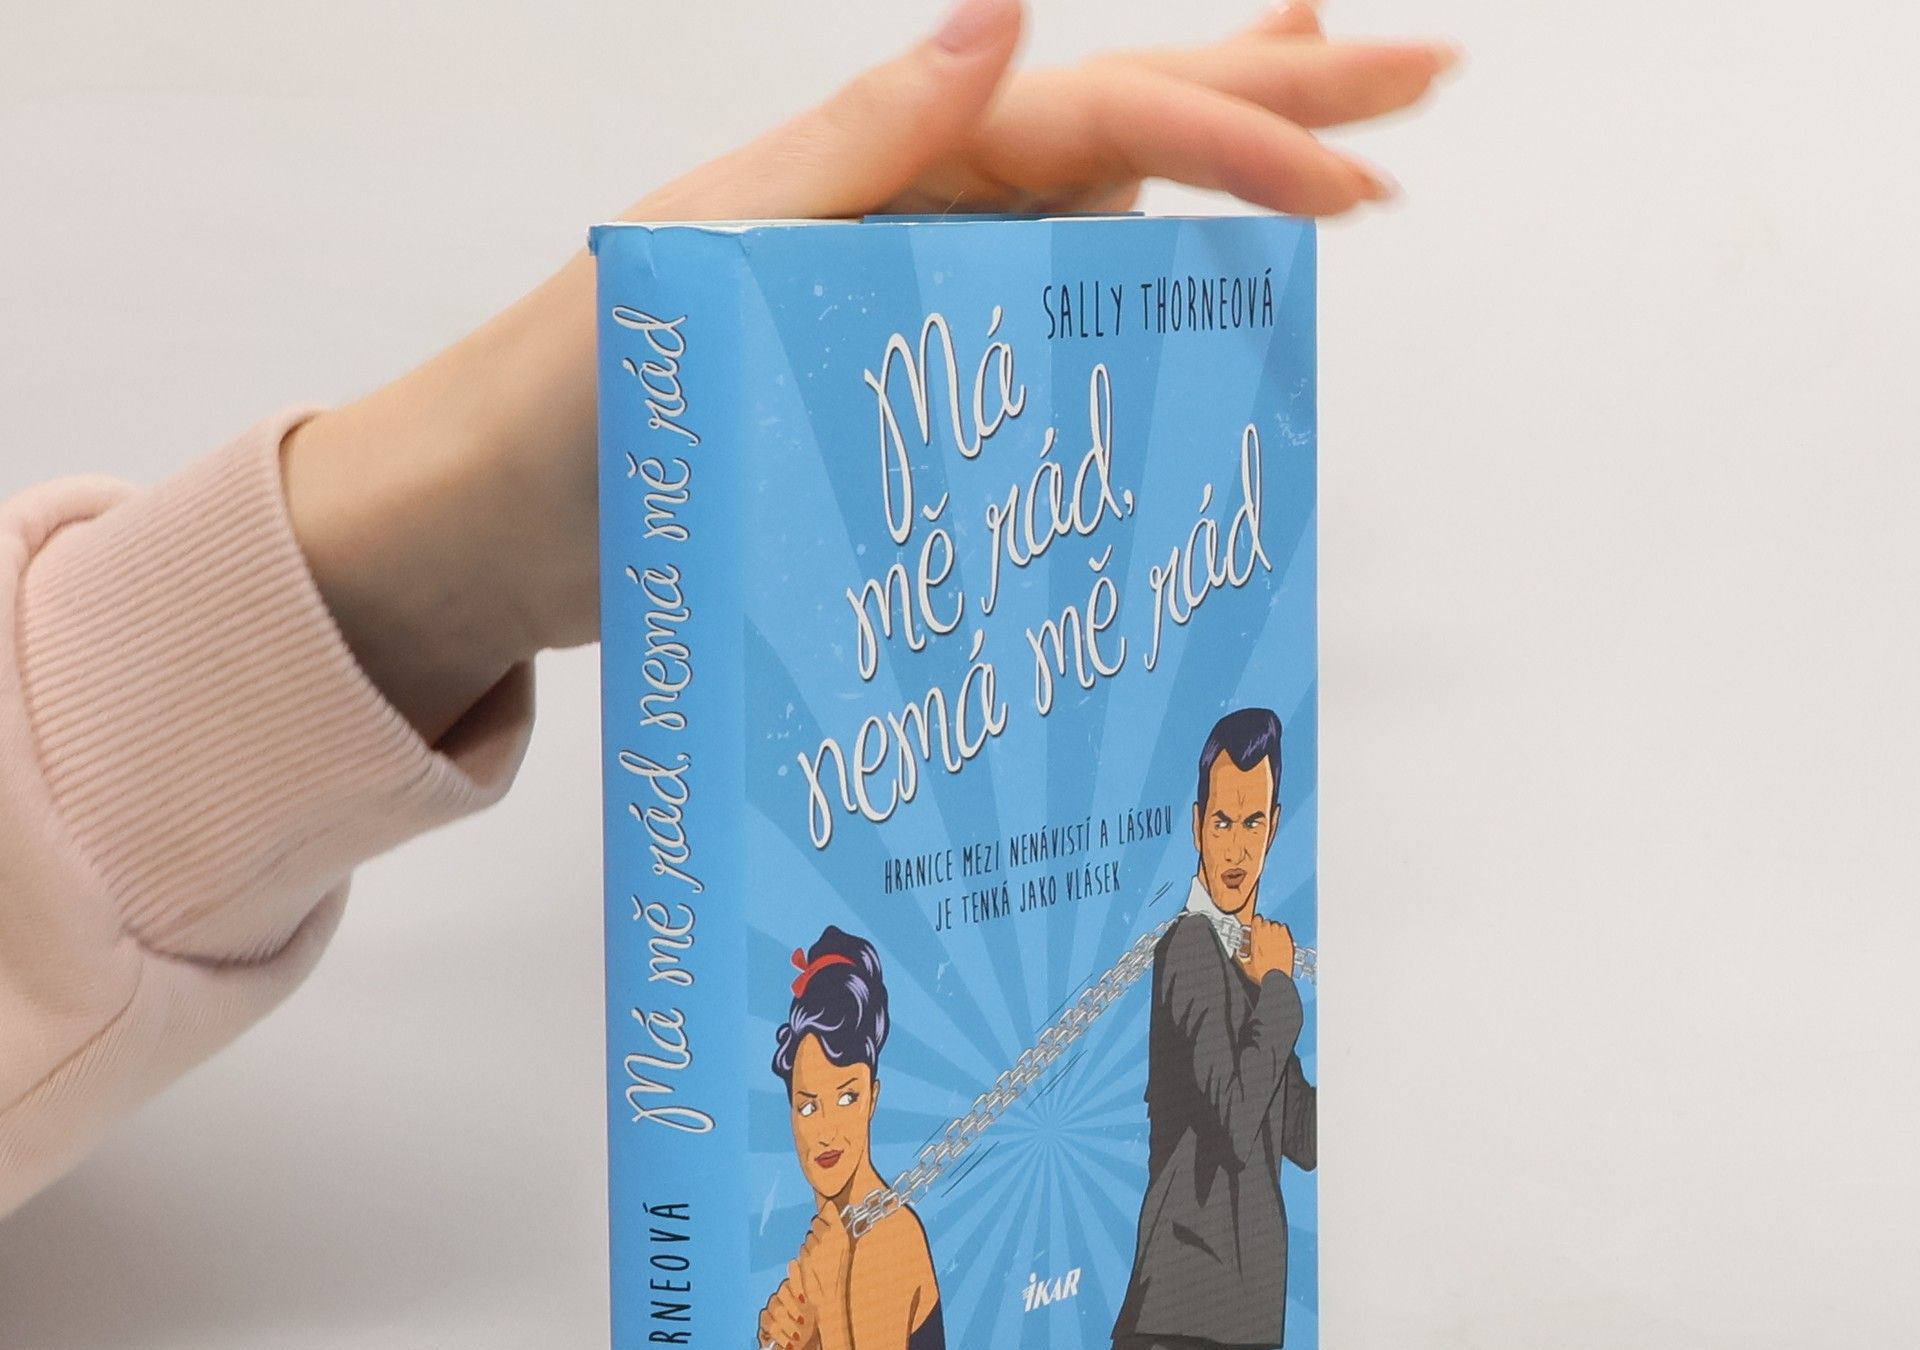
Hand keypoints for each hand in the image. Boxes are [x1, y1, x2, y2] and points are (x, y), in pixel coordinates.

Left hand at [281, 0, 1458, 740]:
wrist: (494, 530)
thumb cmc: (574, 397)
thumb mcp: (709, 255)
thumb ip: (864, 149)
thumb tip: (1012, 13)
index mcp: (888, 170)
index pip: (1100, 124)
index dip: (1238, 138)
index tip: (1359, 180)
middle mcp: (917, 222)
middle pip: (1131, 140)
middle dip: (1279, 107)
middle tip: (1419, 81)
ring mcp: (913, 307)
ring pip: (1100, 234)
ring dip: (1221, 196)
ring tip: (1334, 170)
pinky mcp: (896, 397)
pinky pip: (1039, 345)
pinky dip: (1126, 323)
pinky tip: (1186, 315)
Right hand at [758, 1267, 819, 1349]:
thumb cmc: (817, 1338)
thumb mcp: (823, 1319)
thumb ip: (819, 1297)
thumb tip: (816, 1270)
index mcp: (802, 1292)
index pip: (796, 1273)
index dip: (797, 1276)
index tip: (803, 1295)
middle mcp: (787, 1298)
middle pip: (783, 1291)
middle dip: (792, 1305)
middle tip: (802, 1320)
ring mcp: (774, 1311)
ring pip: (775, 1307)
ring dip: (786, 1322)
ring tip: (797, 1335)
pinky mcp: (765, 1326)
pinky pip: (767, 1322)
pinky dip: (778, 1333)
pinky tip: (788, 1343)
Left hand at [794, 1204, 853, 1309]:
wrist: (831, 1297)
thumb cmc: (839, 1273)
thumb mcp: (844, 1246)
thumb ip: (834, 1222)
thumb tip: (827, 1205)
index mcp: (841, 1232)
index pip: (823, 1215)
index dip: (825, 1224)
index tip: (829, 1234)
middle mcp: (828, 1237)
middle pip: (814, 1227)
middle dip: (818, 1237)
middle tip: (826, 1253)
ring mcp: (815, 1247)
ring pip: (807, 1240)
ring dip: (811, 1249)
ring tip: (821, 1263)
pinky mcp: (805, 1258)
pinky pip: (801, 1252)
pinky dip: (805, 1259)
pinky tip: (813, 1269)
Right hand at [1244, 917, 1295, 982]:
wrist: (1276, 979)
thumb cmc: (1263, 973)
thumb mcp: (1247, 967)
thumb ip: (1242, 958)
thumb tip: (1237, 956)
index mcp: (1257, 940)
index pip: (1256, 921)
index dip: (1256, 922)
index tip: (1256, 924)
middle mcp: (1268, 936)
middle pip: (1266, 922)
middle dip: (1264, 926)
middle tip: (1263, 932)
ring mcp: (1279, 939)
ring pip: (1276, 924)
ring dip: (1273, 928)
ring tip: (1272, 935)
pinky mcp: (1288, 942)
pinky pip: (1285, 929)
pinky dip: (1282, 931)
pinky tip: (1281, 936)